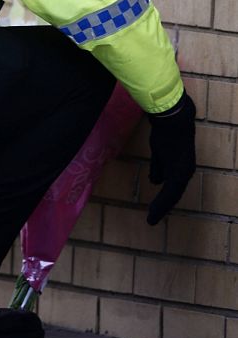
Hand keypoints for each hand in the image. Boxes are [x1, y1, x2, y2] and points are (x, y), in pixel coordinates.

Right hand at [147, 91, 195, 225]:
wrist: (172, 119)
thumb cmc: (166, 132)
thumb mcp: (159, 151)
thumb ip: (159, 167)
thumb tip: (155, 181)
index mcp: (182, 167)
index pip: (174, 187)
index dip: (164, 199)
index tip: (155, 209)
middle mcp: (186, 172)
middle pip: (174, 194)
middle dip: (162, 206)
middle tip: (152, 218)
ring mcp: (183, 173)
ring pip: (172, 196)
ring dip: (161, 207)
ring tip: (151, 217)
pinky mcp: (178, 173)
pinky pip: (169, 193)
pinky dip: (161, 203)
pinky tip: (153, 211)